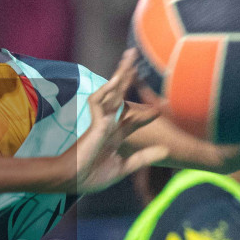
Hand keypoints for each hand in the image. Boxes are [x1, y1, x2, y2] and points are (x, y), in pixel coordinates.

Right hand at [60, 48, 167, 192]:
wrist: (72, 181)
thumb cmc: (92, 176)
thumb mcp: (124, 167)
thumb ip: (144, 157)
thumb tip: (166, 150)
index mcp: (114, 136)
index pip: (133, 119)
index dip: (146, 114)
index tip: (160, 110)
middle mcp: (108, 125)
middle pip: (121, 97)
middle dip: (129, 78)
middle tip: (136, 59)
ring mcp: (101, 122)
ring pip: (112, 93)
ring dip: (120, 75)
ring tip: (130, 59)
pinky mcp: (93, 123)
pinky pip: (98, 102)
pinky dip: (105, 91)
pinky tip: (115, 80)